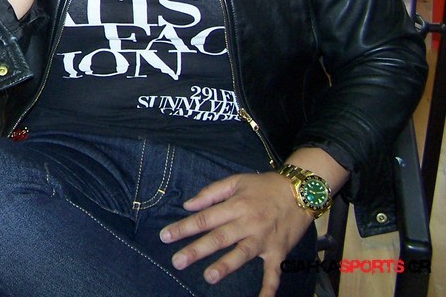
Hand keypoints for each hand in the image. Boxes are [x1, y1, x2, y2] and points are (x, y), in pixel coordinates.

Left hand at [159, 172, 313, 296]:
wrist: (301, 192)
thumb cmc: (264, 186)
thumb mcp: (236, 181)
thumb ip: (211, 192)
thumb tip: (188, 204)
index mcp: (236, 206)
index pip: (205, 218)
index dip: (184, 227)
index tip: (165, 236)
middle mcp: (248, 223)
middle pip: (219, 237)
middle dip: (197, 250)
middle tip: (178, 261)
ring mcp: (264, 239)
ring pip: (242, 253)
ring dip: (226, 265)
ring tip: (209, 276)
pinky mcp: (279, 252)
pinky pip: (273, 273)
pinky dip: (269, 288)